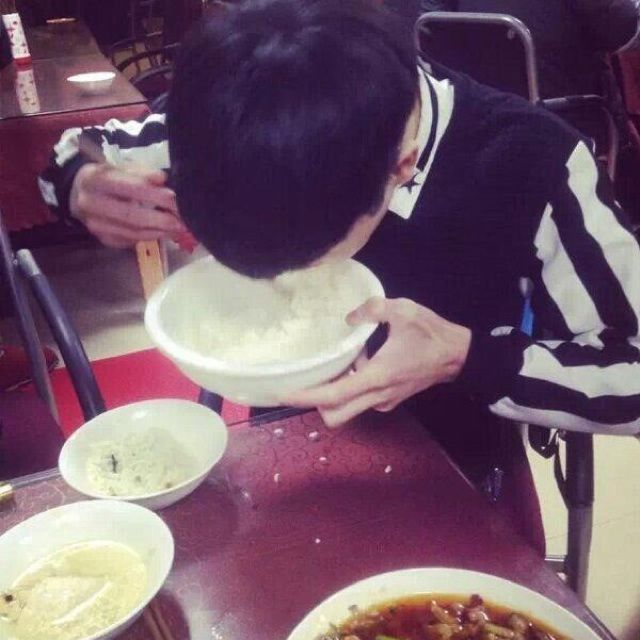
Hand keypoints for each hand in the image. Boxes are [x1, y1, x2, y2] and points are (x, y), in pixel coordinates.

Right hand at [69, 163, 185, 247]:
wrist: (80, 193)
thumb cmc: (109, 177)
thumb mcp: (121, 167)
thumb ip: (141, 173)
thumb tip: (162, 179)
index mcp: (95, 179)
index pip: (128, 188)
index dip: (154, 194)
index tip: (175, 198)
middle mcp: (90, 204)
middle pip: (130, 215)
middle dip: (161, 218)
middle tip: (183, 218)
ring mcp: (95, 225)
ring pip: (132, 232)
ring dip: (160, 231)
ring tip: (180, 227)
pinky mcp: (103, 239)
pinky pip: (131, 241)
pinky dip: (151, 237)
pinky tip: (166, 233)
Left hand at [285, 297, 470, 426]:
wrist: (459, 355)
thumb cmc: (431, 334)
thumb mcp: (403, 310)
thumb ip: (372, 309)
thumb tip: (349, 319)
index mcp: (376, 377)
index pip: (333, 395)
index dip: (305, 396)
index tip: (284, 395)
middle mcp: (377, 396)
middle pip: (335, 415)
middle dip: (317, 403)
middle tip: (309, 380)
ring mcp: (384, 401)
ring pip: (347, 409)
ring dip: (336, 392)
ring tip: (341, 362)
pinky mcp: (390, 400)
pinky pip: (360, 400)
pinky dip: (353, 386)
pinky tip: (362, 361)